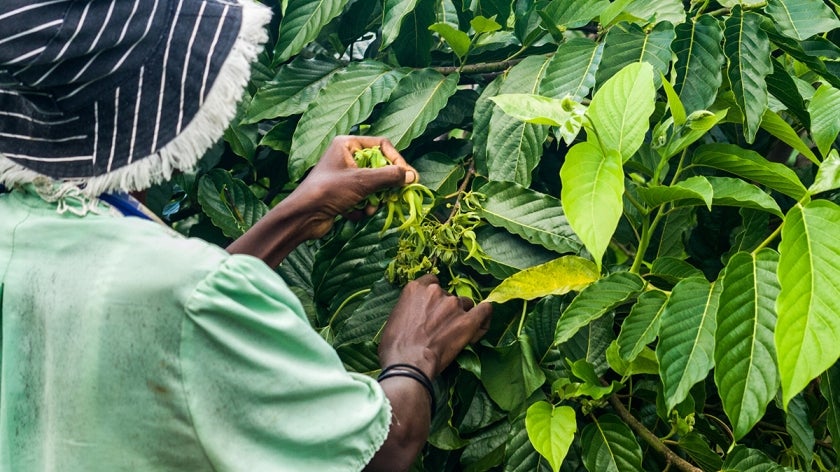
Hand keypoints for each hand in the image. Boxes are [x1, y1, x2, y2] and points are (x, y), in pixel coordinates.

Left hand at [293, 135, 416, 239]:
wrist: (303, 216)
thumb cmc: (329, 191)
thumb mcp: (362, 181)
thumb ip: (389, 176)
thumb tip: (411, 176)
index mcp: (347, 144)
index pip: (382, 145)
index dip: (397, 161)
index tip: (408, 177)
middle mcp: (346, 156)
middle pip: (379, 166)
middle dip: (384, 185)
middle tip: (393, 195)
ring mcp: (345, 175)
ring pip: (373, 184)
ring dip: (374, 198)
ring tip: (369, 208)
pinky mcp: (343, 192)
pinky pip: (363, 196)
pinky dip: (363, 206)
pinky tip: (357, 213)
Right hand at [379, 274, 492, 378]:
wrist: (407, 364)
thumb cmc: (394, 347)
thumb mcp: (394, 319)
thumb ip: (409, 309)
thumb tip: (417, 316)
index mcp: (415, 289)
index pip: (432, 282)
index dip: (433, 296)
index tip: (432, 307)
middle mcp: (436, 291)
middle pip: (448, 295)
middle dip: (446, 309)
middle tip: (441, 328)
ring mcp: (453, 304)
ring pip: (465, 304)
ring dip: (462, 315)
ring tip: (457, 333)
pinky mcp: (467, 321)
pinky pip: (484, 310)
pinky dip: (485, 315)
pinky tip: (483, 320)